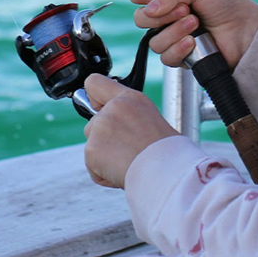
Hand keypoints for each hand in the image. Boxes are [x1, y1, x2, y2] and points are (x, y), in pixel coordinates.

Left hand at [83, 74, 177, 188]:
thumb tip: (119, 125)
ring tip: (127, 161)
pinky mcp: (92, 149)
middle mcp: (113, 108)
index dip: (93, 97)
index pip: (95, 83)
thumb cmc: (165, 150)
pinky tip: (121, 171)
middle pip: (93, 121)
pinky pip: (91, 165)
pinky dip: (102, 173)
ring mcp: (100, 127)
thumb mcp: (150, 119)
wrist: (166, 170)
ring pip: (92, 144)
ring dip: (103, 156)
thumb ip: (129, 116)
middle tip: (126, 148)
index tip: (97, 106)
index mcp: (130, 98)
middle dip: (103, 137)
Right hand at [128, 0, 257, 70]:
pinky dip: (178, 48)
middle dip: (162, 15)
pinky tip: (193, 42)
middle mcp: (167, 17)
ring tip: (196, 24)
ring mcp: (173, 38)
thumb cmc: (226, 4)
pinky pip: (166, 57)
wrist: (246, 30)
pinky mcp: (181, 57)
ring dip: (174, 31)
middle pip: (141, 19)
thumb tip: (149, 7)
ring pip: (154, 40)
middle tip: (185, 9)